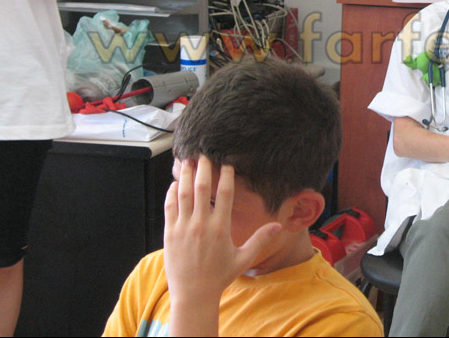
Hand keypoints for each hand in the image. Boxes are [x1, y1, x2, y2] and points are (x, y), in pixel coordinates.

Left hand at [163, 156, 281, 304]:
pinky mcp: (169, 233)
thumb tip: (279, 226)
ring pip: (184, 194)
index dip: (226, 175)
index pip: (225, 194)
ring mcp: (183, 228)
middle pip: (203, 188)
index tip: (226, 163)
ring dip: (186, 175)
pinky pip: (169, 207)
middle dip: (204, 168)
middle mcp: (201, 225)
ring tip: (188, 160)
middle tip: (204, 153)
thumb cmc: (219, 276)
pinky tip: (176, 183)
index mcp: (220, 228)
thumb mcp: (243, 258)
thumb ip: (260, 239)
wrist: (193, 295)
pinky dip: (172, 192)